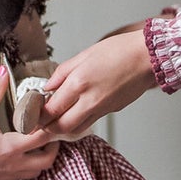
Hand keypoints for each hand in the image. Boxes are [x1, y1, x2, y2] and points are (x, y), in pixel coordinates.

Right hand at [0, 65, 61, 179]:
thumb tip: (3, 72)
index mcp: (10, 148)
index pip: (43, 138)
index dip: (51, 127)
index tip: (52, 119)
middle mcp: (13, 165)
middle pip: (47, 161)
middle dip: (53, 148)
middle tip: (50, 134)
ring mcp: (8, 175)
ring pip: (36, 172)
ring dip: (41, 159)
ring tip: (37, 144)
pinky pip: (23, 177)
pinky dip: (28, 167)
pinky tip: (23, 155)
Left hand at [42, 28, 156, 138]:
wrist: (148, 57)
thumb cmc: (120, 50)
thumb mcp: (84, 55)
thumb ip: (62, 73)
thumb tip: (48, 86)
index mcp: (79, 83)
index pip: (51, 109)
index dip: (38, 115)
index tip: (31, 114)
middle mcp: (90, 100)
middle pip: (61, 126)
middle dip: (47, 128)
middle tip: (39, 123)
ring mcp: (102, 108)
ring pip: (76, 129)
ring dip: (62, 128)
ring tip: (55, 120)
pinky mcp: (112, 111)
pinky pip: (90, 122)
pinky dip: (79, 122)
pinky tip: (75, 113)